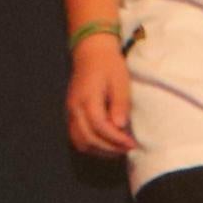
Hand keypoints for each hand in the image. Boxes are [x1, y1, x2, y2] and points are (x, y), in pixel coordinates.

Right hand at [66, 34, 134, 155]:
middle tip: (128, 148)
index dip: (116, 139)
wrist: (91, 52)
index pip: (99, 126)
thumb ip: (119, 104)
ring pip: (80, 142)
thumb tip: (120, 126)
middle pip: (88, 138)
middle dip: (110, 148)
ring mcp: (71, 112)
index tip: (131, 143)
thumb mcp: (120, 81)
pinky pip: (77, 137)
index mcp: (87, 98)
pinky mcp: (71, 114)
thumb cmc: (109, 65)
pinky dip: (92, 145)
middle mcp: (75, 108)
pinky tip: (106, 144)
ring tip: (118, 149)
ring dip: (99, 150)